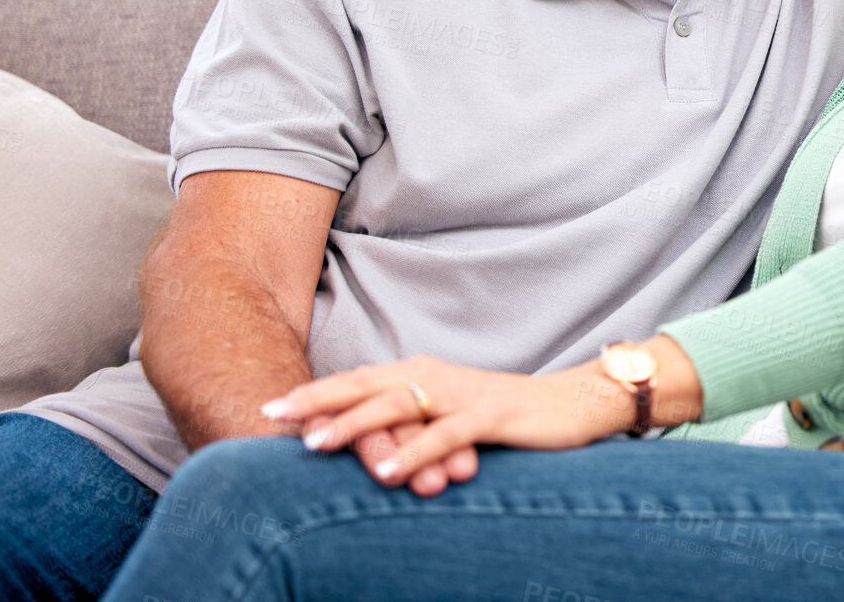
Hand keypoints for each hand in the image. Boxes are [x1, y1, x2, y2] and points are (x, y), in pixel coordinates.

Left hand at [260, 356, 629, 490]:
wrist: (572, 403)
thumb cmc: (505, 416)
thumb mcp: (450, 418)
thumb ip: (410, 426)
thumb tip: (363, 449)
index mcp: (422, 373)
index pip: (358, 381)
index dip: (316, 393)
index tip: (271, 408)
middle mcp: (436, 376)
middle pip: (365, 385)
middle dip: (317, 400)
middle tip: (271, 415)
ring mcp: (462, 394)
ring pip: (397, 407)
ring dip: (354, 425)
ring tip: (314, 445)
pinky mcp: (490, 415)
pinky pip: (444, 435)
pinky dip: (412, 453)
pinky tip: (385, 471)